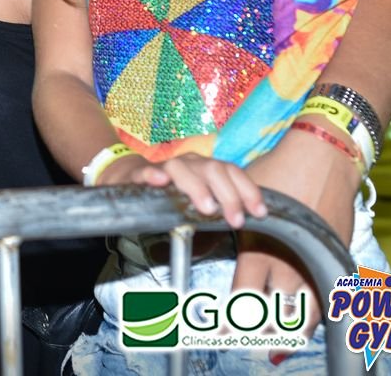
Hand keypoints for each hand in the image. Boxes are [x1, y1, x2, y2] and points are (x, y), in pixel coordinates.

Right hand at [97, 152, 267, 228]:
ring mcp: (165, 167)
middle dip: (229, 195)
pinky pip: (146, 171)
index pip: (233, 172)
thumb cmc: (173, 194)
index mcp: (207, 169)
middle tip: (236, 221)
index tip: (260, 213)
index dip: (249, 190)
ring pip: (182, 168)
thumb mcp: (201, 204)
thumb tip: (247, 226)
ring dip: (197, 187)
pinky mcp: (139, 174)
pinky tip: (160, 182)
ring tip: (207, 208)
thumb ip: (220, 211)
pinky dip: (153, 175)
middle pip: (213, 169)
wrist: (130, 178)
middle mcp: (190, 164)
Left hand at [234, 124, 361, 334]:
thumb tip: (207, 227)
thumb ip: (228, 220)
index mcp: (259, 249)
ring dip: (291, 334)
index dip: (233, 318)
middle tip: (250, 346)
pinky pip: (328, 297)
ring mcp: (313, 263)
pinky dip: (317, 315)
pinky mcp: (334, 257)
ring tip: (277, 349)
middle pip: (274, 313)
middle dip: (260, 333)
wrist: (323, 159)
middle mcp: (287, 263)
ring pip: (305, 313)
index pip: (244, 297)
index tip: (223, 331)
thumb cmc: (277, 171)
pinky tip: (307, 325)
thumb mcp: (241, 196)